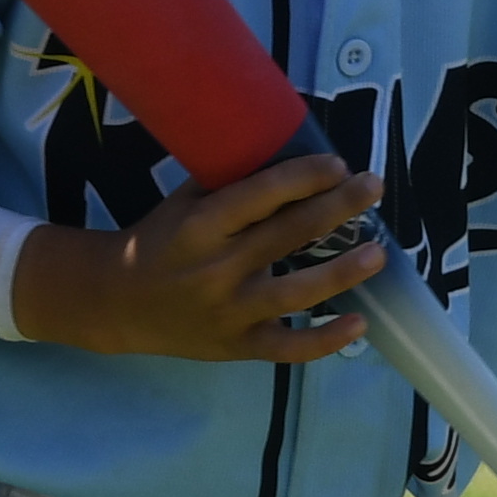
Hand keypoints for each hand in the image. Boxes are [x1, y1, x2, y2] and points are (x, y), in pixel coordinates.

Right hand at [8, 151, 382, 360]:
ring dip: (341, 273)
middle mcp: (217, 269)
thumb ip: (229, 182)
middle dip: (336, 208)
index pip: (260, 196)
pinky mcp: (238, 345)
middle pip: (287, 236)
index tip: (338, 163)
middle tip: (373, 186)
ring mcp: (230, 312)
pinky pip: (288, 347)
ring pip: (295, 293)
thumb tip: (288, 149)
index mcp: (201, 226)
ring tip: (378, 253)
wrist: (118, 303)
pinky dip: (325, 340)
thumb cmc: (161, 241)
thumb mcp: (183, 202)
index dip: (303, 178)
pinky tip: (359, 323)